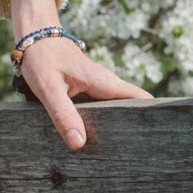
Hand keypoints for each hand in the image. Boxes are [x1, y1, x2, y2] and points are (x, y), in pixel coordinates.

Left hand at [5, 0, 148, 149]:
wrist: (35, 38)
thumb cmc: (42, 60)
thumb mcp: (49, 89)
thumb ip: (63, 115)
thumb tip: (80, 143)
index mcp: (104, 83)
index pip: (140, 100)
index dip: (151, 116)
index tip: (156, 138)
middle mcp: (106, 85)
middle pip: (131, 108)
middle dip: (135, 128)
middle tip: (137, 154)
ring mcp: (99, 87)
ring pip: (117, 109)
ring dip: (118, 127)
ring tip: (120, 153)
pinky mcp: (89, 91)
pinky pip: (103, 108)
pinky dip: (103, 122)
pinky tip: (97, 139)